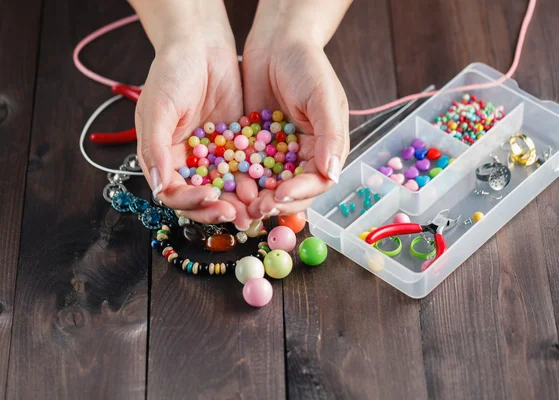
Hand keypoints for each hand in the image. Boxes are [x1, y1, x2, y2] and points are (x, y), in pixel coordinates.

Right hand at [135, 35, 256, 228]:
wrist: (201, 46)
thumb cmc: (171, 73)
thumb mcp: (158, 107)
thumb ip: (156, 147)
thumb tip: (157, 186)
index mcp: (162, 159)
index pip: (173, 193)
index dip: (190, 201)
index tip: (209, 198)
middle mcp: (187, 163)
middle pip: (201, 198)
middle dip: (218, 208)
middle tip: (238, 215)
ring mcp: (213, 157)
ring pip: (226, 188)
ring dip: (239, 201)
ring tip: (256, 209)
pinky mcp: (235, 147)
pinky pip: (244, 169)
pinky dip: (254, 180)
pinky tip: (267, 186)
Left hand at [241, 35, 349, 218]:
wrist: (277, 41)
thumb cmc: (308, 65)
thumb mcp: (323, 98)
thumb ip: (330, 136)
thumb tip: (332, 174)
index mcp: (326, 148)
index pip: (316, 181)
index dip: (300, 193)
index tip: (280, 196)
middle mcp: (303, 154)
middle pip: (292, 190)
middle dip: (276, 202)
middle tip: (256, 208)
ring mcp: (278, 152)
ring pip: (268, 184)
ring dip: (256, 197)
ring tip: (240, 205)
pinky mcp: (255, 145)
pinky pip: (248, 168)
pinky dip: (239, 179)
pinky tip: (225, 186)